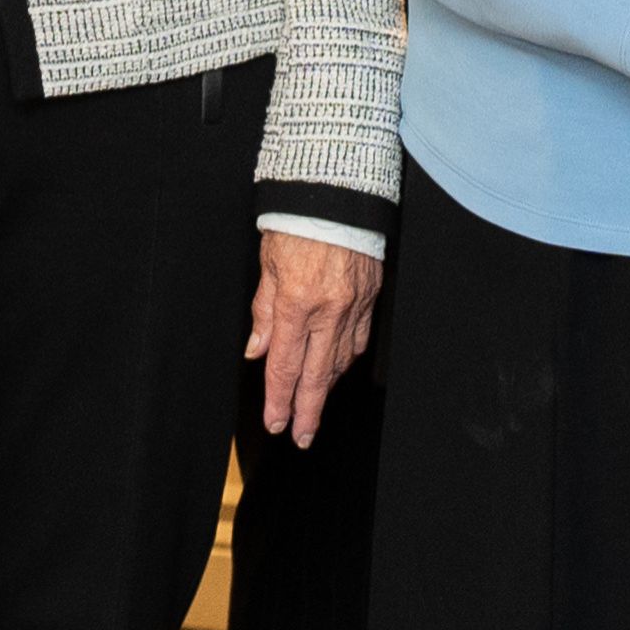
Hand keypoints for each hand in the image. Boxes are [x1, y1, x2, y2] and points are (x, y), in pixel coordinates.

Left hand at [249, 234, 383, 444]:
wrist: (339, 192)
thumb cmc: (298, 222)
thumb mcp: (268, 264)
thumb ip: (264, 311)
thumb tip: (258, 349)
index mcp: (297, 302)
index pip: (284, 365)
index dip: (279, 399)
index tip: (275, 422)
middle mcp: (329, 310)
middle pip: (316, 374)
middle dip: (307, 411)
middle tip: (302, 437)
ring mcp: (354, 305)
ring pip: (340, 360)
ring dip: (326, 387)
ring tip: (314, 406)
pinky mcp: (371, 296)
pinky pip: (359, 338)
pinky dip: (347, 358)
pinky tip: (338, 368)